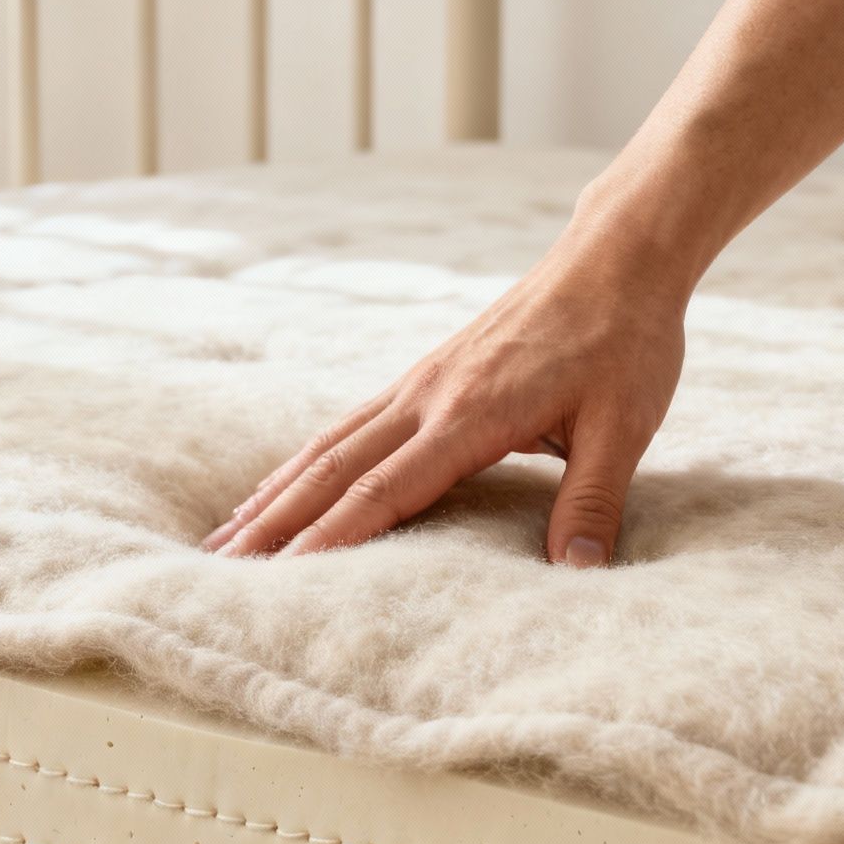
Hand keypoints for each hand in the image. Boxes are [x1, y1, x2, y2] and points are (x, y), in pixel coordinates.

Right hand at [203, 227, 688, 565]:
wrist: (614, 259)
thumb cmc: (624, 342)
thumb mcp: (624, 427)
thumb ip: (593, 502)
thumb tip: (576, 575)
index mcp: (470, 414)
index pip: (384, 490)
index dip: (332, 540)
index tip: (284, 583)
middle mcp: (428, 397)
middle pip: (333, 469)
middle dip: (275, 525)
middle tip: (218, 571)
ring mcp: (420, 383)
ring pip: (329, 444)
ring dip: (276, 493)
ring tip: (226, 537)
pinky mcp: (426, 376)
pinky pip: (350, 425)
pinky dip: (306, 461)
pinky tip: (286, 484)